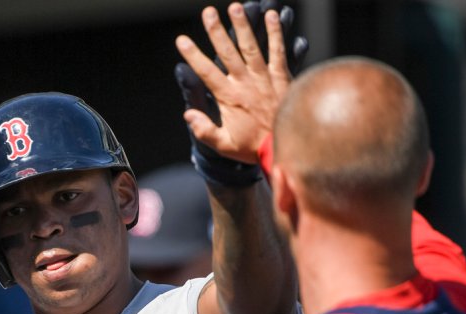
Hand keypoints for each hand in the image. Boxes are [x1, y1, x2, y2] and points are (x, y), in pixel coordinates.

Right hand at [176, 2, 292, 163]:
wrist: (283, 147)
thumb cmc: (252, 147)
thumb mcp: (223, 144)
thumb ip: (204, 130)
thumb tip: (188, 115)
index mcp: (229, 97)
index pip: (207, 72)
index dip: (193, 55)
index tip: (182, 40)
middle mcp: (246, 83)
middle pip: (228, 52)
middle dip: (216, 31)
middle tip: (208, 12)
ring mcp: (264, 78)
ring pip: (251, 46)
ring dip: (243, 25)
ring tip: (235, 7)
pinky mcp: (282, 76)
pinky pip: (278, 51)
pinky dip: (276, 33)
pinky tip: (272, 15)